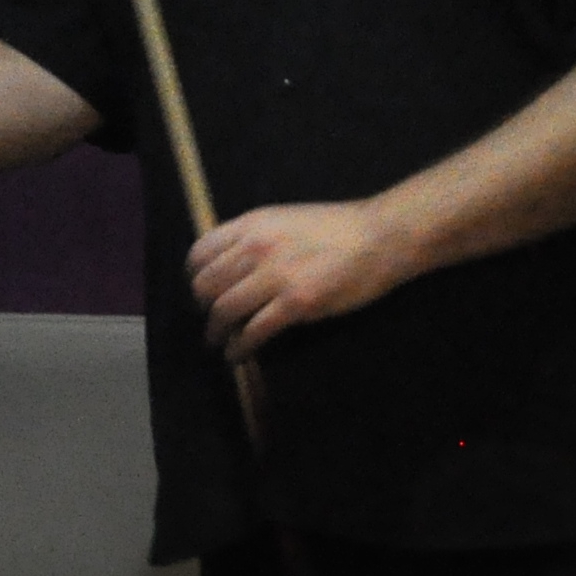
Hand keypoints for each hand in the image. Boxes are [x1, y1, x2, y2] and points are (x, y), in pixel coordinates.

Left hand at [187, 200, 418, 359]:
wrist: (379, 236)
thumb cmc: (337, 228)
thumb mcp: (286, 220)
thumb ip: (256, 238)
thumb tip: (232, 264)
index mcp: (252, 224)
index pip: (199, 253)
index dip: (195, 277)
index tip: (202, 292)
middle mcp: (256, 248)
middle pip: (206, 285)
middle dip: (203, 308)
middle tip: (213, 321)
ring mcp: (276, 276)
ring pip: (224, 310)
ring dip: (216, 332)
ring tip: (219, 344)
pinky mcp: (296, 304)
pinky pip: (253, 331)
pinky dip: (240, 348)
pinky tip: (238, 355)